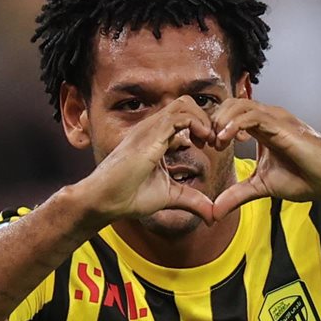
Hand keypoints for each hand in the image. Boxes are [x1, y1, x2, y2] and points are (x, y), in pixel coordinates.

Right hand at [77, 98, 216, 223]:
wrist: (105, 199)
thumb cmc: (128, 197)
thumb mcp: (170, 197)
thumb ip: (192, 200)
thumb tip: (213, 216)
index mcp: (155, 138)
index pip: (183, 118)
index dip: (202, 128)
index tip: (212, 146)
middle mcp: (152, 128)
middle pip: (186, 105)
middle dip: (206, 119)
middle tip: (215, 141)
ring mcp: (150, 128)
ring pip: (185, 104)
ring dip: (204, 120)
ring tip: (211, 140)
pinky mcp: (151, 133)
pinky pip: (181, 115)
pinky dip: (198, 123)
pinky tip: (204, 141)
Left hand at [207, 101, 320, 220]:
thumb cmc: (305, 179)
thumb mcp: (262, 188)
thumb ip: (237, 195)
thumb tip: (214, 213)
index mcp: (262, 128)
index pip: (230, 114)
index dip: (213, 126)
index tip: (206, 146)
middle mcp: (268, 117)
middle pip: (230, 104)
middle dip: (213, 121)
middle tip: (207, 143)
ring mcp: (276, 118)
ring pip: (239, 105)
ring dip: (221, 121)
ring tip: (215, 142)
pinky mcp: (283, 125)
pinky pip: (252, 116)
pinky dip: (234, 125)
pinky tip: (226, 140)